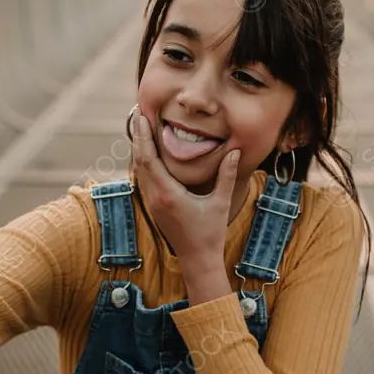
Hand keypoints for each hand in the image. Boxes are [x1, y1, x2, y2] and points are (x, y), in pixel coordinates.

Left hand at [129, 107, 240, 262]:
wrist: (197, 260)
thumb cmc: (210, 234)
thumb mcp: (220, 203)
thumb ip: (226, 175)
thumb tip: (235, 151)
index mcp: (168, 194)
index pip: (149, 159)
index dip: (144, 136)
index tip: (142, 117)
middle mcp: (155, 198)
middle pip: (139, 161)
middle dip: (138, 136)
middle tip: (138, 113)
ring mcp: (152, 204)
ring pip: (139, 170)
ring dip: (139, 148)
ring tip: (141, 127)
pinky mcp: (154, 207)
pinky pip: (144, 179)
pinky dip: (144, 162)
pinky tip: (148, 151)